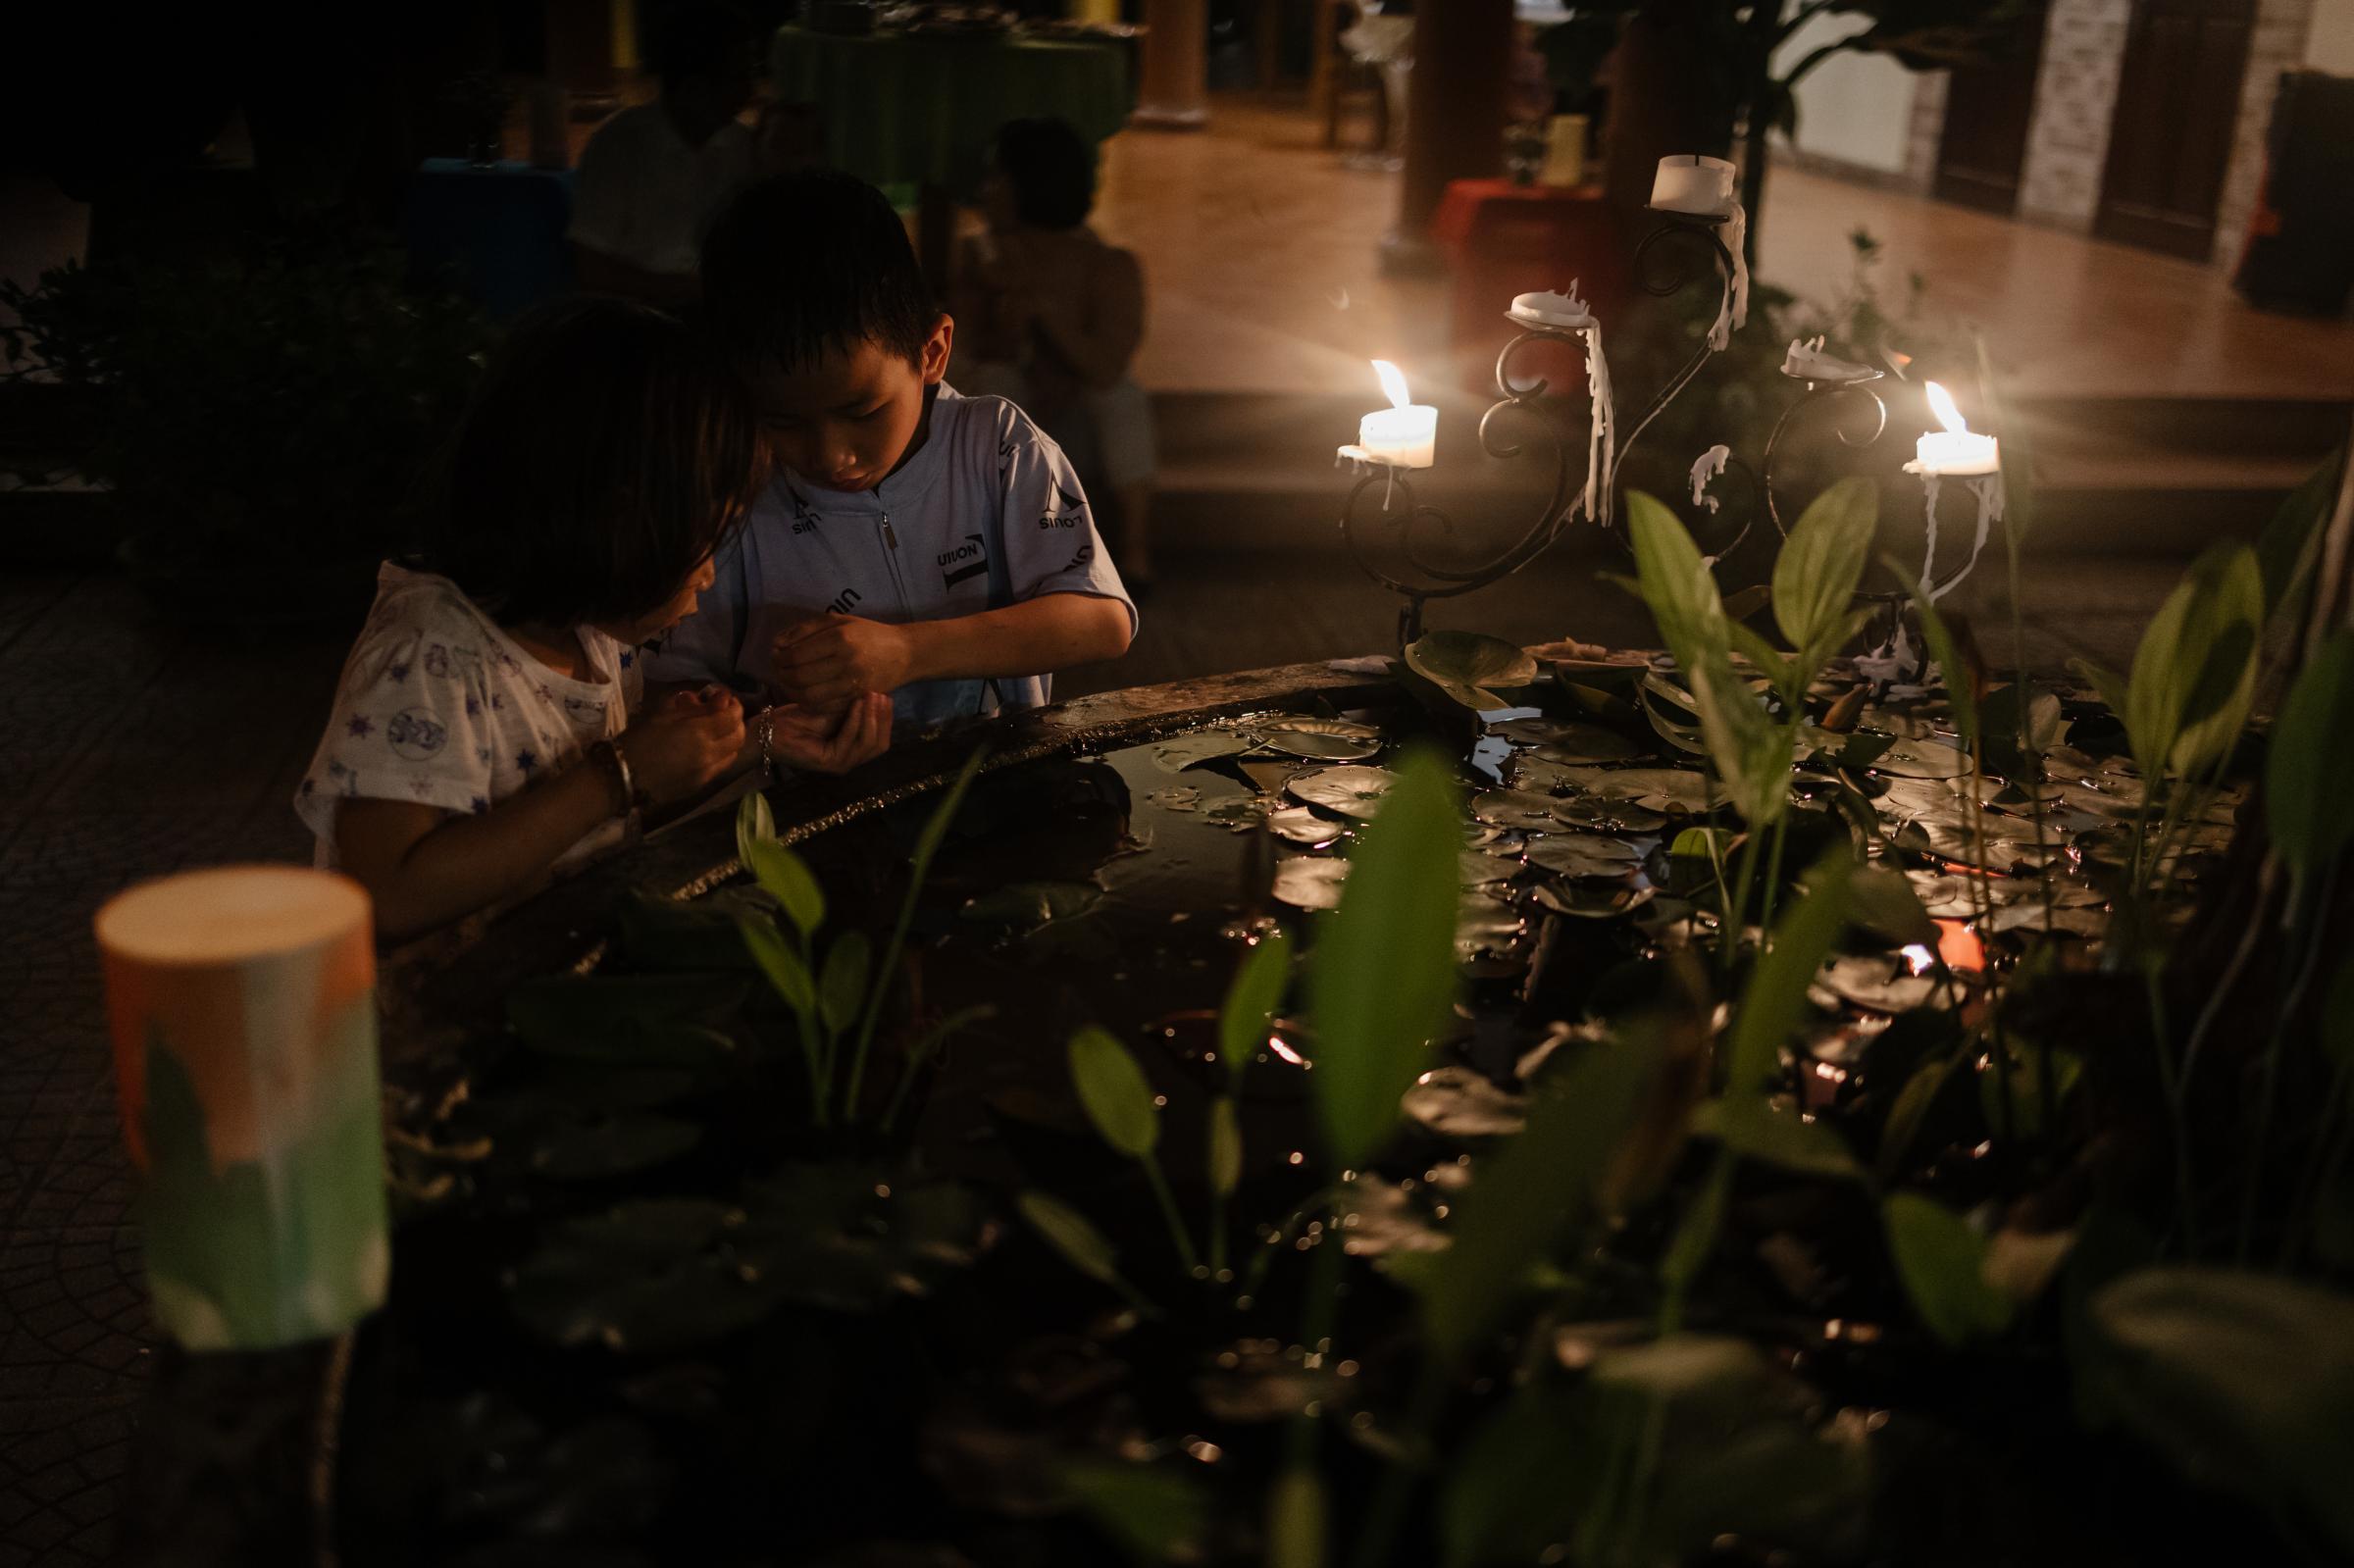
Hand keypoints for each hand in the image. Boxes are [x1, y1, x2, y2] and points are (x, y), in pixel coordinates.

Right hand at [616, 686, 744, 805]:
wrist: (621, 778)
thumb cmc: (638, 740)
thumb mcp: (664, 716)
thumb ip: (694, 709)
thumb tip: (716, 701)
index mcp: (699, 733)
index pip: (732, 717)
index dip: (734, 705)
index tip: (724, 698)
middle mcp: (710, 755)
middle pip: (739, 737)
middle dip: (737, 722)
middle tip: (725, 713)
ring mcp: (707, 773)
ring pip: (733, 754)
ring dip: (731, 740)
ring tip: (717, 731)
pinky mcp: (700, 786)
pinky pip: (720, 767)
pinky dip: (721, 755)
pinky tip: (707, 749)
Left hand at [762, 693, 892, 774]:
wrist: (770, 731)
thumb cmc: (798, 720)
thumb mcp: (833, 711)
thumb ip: (854, 710)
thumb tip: (878, 694)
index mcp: (851, 751)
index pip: (880, 740)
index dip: (886, 719)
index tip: (886, 696)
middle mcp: (849, 761)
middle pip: (879, 745)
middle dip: (883, 719)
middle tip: (882, 695)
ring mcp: (840, 765)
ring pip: (868, 744)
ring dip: (872, 718)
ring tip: (871, 697)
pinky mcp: (829, 763)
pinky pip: (850, 741)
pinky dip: (856, 721)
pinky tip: (857, 704)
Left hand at [771, 615, 916, 715]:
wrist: (904, 653)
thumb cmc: (868, 633)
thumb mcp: (838, 621)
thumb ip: (805, 629)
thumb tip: (777, 643)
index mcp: (840, 639)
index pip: (796, 655)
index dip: (778, 658)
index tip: (775, 655)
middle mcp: (846, 662)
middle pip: (799, 677)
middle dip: (781, 675)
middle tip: (777, 670)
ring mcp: (852, 684)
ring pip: (808, 696)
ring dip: (791, 691)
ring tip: (787, 683)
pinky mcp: (857, 699)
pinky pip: (823, 707)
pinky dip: (807, 702)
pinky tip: (803, 693)